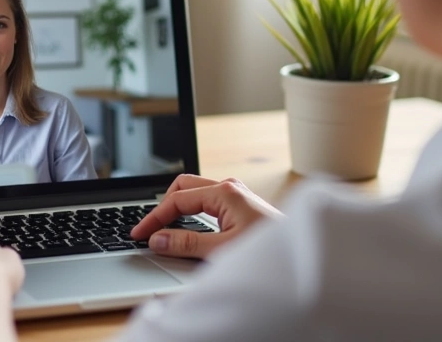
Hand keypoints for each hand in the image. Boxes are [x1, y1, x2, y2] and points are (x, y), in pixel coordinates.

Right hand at [130, 175, 282, 259]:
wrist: (302, 253)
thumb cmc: (270, 250)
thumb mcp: (223, 250)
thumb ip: (187, 244)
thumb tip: (158, 240)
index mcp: (225, 192)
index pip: (177, 199)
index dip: (154, 218)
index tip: (139, 234)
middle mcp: (230, 187)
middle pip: (183, 187)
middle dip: (163, 207)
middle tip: (148, 229)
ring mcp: (237, 193)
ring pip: (195, 192)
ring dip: (177, 208)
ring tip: (162, 228)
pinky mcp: (240, 204)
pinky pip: (207, 200)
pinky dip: (191, 212)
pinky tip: (186, 227)